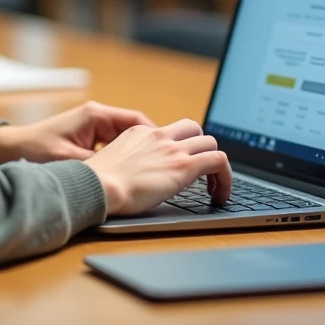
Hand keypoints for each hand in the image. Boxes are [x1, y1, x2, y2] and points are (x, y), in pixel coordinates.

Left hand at [0, 101, 154, 164]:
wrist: (8, 149)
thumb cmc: (35, 151)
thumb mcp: (69, 161)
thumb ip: (97, 166)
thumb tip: (121, 175)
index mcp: (95, 116)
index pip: (136, 121)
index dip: (154, 136)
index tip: (167, 152)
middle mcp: (96, 117)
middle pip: (134, 130)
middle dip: (148, 146)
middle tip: (164, 164)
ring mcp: (91, 127)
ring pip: (124, 139)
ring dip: (135, 152)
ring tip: (150, 170)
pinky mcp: (85, 138)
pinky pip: (112, 146)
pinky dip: (121, 157)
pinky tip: (127, 173)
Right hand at [83, 118, 231, 216]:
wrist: (98, 185)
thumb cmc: (97, 182)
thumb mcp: (110, 162)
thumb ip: (125, 162)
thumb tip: (127, 176)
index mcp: (140, 132)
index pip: (170, 132)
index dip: (179, 148)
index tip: (177, 167)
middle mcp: (159, 136)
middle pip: (194, 129)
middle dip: (200, 148)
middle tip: (200, 172)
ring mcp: (173, 150)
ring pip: (211, 142)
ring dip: (216, 163)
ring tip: (214, 188)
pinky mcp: (184, 167)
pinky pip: (219, 161)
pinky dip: (226, 177)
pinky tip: (220, 195)